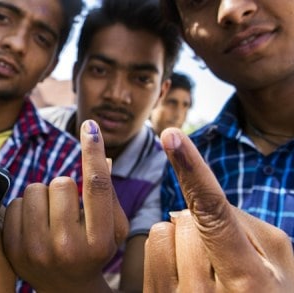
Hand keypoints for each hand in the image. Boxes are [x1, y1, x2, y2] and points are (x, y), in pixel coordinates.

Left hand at [3, 120, 128, 292]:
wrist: (65, 288)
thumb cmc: (94, 251)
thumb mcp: (112, 229)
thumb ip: (109, 194)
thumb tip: (102, 155)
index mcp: (98, 241)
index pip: (97, 187)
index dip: (93, 152)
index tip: (89, 124)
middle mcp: (67, 247)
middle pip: (61, 183)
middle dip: (65, 188)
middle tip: (67, 208)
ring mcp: (36, 250)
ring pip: (34, 189)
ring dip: (43, 195)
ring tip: (50, 216)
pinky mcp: (12, 249)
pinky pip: (14, 203)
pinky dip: (24, 208)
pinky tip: (33, 226)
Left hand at [145, 128, 293, 291]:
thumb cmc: (266, 290)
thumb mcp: (275, 258)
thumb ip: (242, 220)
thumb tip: (194, 195)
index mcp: (246, 279)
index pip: (214, 212)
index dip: (193, 170)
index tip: (171, 136)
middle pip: (184, 217)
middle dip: (201, 221)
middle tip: (222, 253)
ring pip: (162, 229)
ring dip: (181, 235)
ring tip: (203, 263)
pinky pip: (149, 248)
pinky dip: (165, 247)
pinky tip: (183, 269)